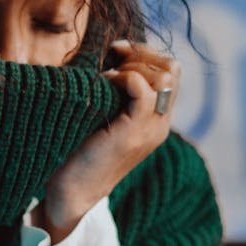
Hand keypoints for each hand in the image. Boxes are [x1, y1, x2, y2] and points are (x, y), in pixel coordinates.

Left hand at [39, 39, 180, 243]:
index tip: (115, 52)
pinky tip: (103, 83)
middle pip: (174, 69)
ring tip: (107, 74)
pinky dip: (123, 77)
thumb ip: (110, 95)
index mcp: (154, 120)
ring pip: (165, 76)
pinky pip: (143, 90)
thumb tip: (104, 58)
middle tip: (113, 57)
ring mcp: (150, 129)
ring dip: (134, 65)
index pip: (171, 73)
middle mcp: (159, 124)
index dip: (145, 54)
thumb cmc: (76, 153)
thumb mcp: (100, 118)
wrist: (71, 193)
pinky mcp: (134, 133)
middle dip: (142, 54)